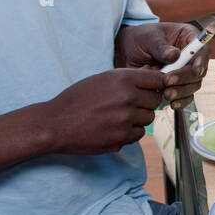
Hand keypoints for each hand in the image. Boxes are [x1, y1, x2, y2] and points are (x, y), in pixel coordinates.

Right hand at [43, 69, 167, 154]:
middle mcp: (127, 97)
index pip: (158, 79)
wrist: (55, 124)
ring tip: (117, 116)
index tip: (157, 89)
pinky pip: (139, 133)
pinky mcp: (122, 137)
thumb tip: (155, 77)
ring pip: (148, 118)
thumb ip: (128, 79)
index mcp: (122, 79)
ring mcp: (125, 118)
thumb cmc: (77, 99)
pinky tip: (113, 128)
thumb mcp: (102, 79)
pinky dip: (130, 132)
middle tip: (128, 105)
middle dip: (146, 103)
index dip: (159, 84)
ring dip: (138, 118)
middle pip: (155, 100)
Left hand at [115, 22, 209, 106]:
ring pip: (193, 85)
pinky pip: (185, 96)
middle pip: (199, 71)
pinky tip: (172, 104)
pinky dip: (181, 101)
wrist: (126, 52)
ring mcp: (185, 72)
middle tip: (169, 81)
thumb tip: (175, 56)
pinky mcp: (178, 85)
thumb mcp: (148, 38)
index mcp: (189, 38)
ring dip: (182, 91)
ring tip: (166, 94)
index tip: (195, 70)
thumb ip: (161, 47)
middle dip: (185, 78)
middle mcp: (192, 57)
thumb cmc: (140, 38)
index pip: (202, 50)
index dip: (202, 61)